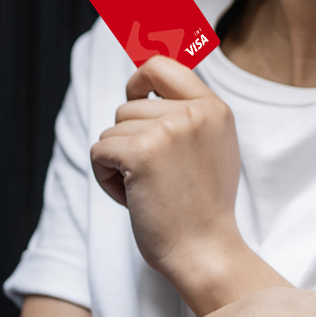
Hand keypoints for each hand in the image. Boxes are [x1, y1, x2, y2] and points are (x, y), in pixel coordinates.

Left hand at [90, 56, 243, 285]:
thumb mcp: (213, 148)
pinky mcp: (141, 152)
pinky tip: (133, 197)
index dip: (139, 79)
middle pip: (127, 106)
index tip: (135, 97)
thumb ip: (189, 117)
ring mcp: (169, 130)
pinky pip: (99, 151)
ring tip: (148, 189)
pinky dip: (106, 177)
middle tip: (154, 175)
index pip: (163, 66)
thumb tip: (148, 84)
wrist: (205, 250)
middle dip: (127, 140)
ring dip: (117, 162)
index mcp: (215, 109)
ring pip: (111, 131)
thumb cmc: (203, 208)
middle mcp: (195, 112)